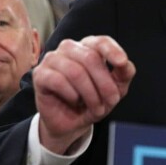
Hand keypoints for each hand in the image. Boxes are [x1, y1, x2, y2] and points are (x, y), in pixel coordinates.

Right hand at [32, 36, 135, 153]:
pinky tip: (75, 100)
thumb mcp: (115, 89)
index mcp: (88, 47)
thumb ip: (123, 74)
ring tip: (94, 107)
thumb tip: (125, 63)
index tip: (122, 62)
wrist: (72, 123)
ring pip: (75, 71)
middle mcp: (69, 48)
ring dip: (89, 94)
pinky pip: (58, 80)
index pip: (101, 41)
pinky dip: (71, 94)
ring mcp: (52, 59)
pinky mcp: (40, 74)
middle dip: (104, 84)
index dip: (112, 50)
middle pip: (90, 58)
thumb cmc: (93, 100)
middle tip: (111, 101)